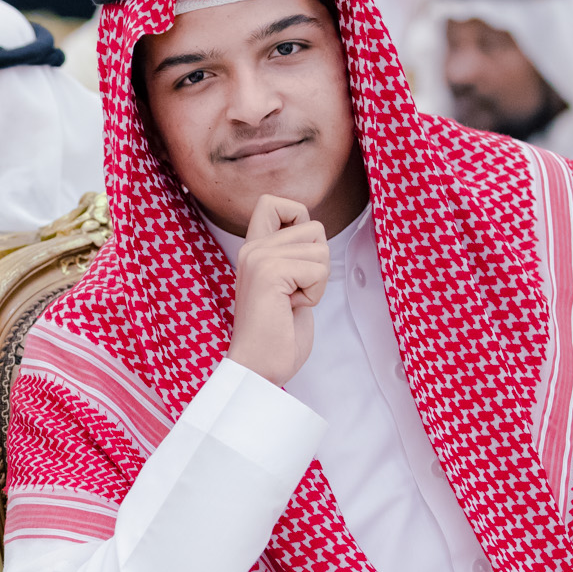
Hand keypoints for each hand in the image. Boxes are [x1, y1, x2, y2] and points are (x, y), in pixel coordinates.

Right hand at [225, 193, 329, 384]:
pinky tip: (291, 309)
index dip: (298, 215)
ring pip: (321, 248)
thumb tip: (314, 230)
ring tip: (291, 302)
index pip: (272, 202)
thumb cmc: (277, 336)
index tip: (298, 252)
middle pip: (313, 226)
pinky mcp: (269, 272)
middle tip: (294, 292)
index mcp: (253, 250)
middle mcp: (252, 249)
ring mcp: (258, 258)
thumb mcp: (287, 284)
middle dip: (319, 263)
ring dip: (318, 281)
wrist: (259, 369)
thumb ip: (292, 256)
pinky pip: (318, 269)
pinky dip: (315, 293)